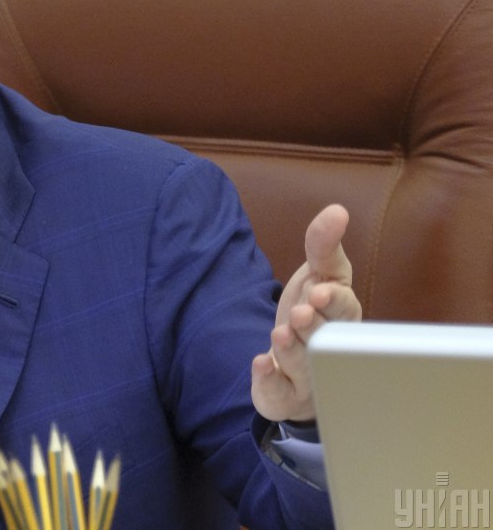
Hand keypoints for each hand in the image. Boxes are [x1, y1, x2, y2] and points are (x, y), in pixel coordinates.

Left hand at [251, 204, 361, 421]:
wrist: (298, 369)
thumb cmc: (315, 315)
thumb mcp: (318, 275)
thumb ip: (323, 246)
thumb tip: (337, 210)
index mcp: (341, 318)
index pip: (345, 309)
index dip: (334, 301)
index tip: (320, 290)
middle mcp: (330, 350)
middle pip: (326, 340)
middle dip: (314, 328)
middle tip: (301, 314)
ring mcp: (309, 376)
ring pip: (304, 365)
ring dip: (292, 350)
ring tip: (280, 334)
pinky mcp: (285, 395)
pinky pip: (279, 393)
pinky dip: (270, 379)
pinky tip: (261, 364)